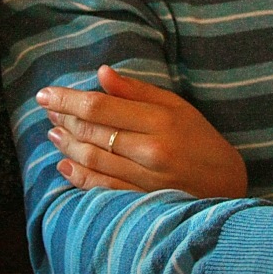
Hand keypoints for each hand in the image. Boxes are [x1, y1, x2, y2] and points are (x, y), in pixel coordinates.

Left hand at [35, 65, 247, 197]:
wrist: (227, 184)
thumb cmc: (200, 139)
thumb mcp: (175, 106)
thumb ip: (137, 91)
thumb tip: (101, 72)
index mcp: (159, 120)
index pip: (100, 106)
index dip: (68, 99)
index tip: (45, 94)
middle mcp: (151, 150)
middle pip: (93, 132)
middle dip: (64, 120)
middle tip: (47, 111)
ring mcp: (145, 179)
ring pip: (93, 160)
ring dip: (67, 146)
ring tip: (53, 134)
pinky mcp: (142, 201)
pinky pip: (102, 188)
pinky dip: (78, 176)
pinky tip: (64, 165)